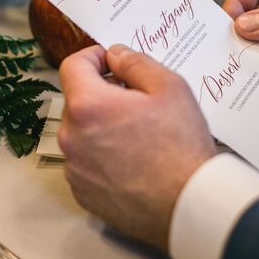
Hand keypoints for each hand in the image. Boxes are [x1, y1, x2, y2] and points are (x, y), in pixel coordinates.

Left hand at [58, 44, 216, 249]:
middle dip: (102, 93)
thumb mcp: (169, 86)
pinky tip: (132, 159)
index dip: (93, 57)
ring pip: (81, 132)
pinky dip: (102, 154)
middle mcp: (71, 137)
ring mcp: (74, 168)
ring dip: (101, 125)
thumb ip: (135, 62)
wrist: (188, 204)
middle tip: (136, 100)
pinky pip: (85, 161)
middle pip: (77, 100)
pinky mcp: (82, 192)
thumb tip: (115, 55)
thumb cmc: (180, 146)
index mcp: (87, 105)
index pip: (72, 66)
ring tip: (137, 133)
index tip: (111, 61)